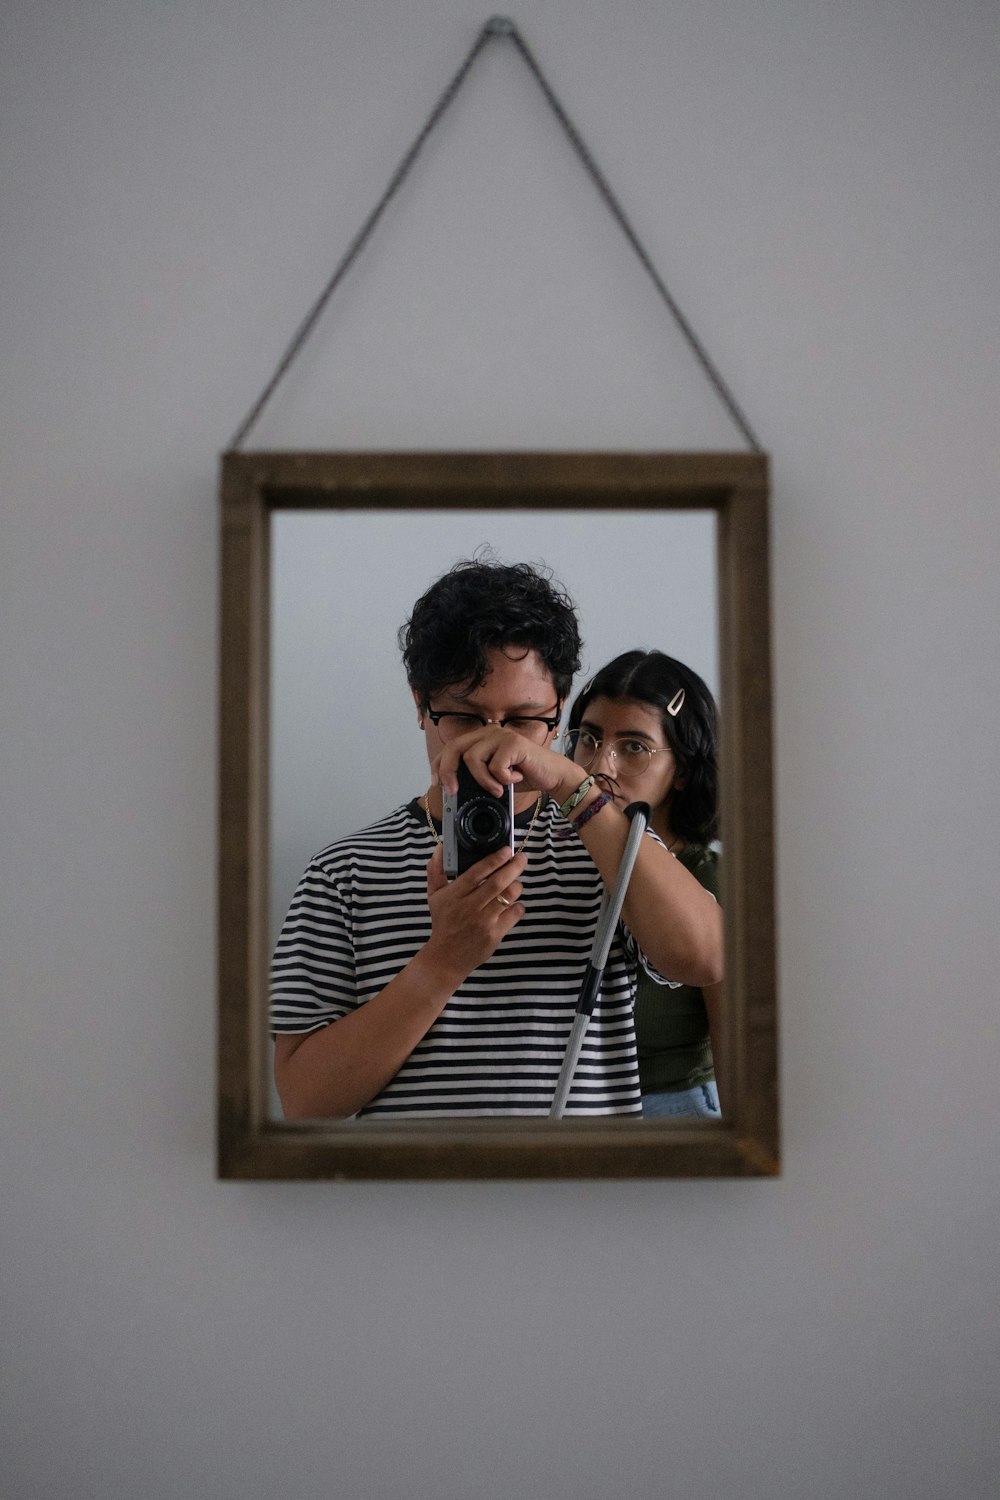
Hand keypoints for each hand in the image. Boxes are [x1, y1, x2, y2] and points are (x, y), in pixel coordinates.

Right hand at [424, 844, 526, 982]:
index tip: (507, 850)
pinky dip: (518, 906)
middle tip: (522, 857)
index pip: (477, 872)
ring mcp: (483, 921)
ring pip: (508, 896)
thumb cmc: (443, 922)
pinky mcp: (494, 935)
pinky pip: (514, 914)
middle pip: (497, 882)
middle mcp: (469, 907)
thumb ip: (436, 870)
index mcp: (454, 895)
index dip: (495, 859)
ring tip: (516, 881)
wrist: (446, 957)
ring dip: (516, 886)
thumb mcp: (434, 895)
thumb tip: (440, 847)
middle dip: (514, 867)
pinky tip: (514, 903)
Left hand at [433, 724, 581, 804]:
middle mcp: (488, 733)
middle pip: (455, 748)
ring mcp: (501, 735)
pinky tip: (516, 779)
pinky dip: (503, 780)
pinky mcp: (513, 743)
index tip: (436, 783)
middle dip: (449, 772)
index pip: (451, 747)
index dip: (439, 765)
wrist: (552, 776)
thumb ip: (475, 777)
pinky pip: (495, 766)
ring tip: (498, 789)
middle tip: (453, 791)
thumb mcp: (493, 778)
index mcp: (481, 739)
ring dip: (483, 780)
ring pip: (473, 758)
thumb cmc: (523, 776)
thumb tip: (451, 790)